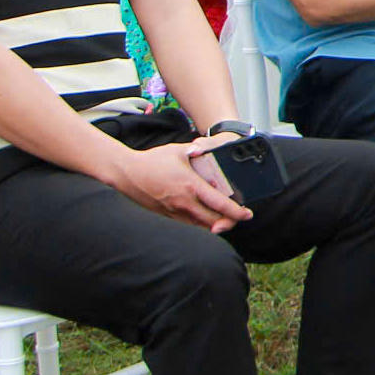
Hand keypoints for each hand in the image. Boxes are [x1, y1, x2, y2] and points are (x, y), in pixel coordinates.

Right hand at [109, 140, 252, 232]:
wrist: (126, 173)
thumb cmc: (152, 161)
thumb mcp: (178, 151)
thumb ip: (196, 150)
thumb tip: (204, 148)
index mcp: (191, 186)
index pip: (219, 204)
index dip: (237, 212)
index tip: (248, 214)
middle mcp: (184, 202)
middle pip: (213, 221)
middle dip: (229, 222)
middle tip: (239, 217)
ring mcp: (174, 211)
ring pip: (200, 225)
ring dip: (215, 224)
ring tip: (226, 219)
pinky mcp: (166, 215)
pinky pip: (188, 224)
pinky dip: (200, 224)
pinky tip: (207, 219)